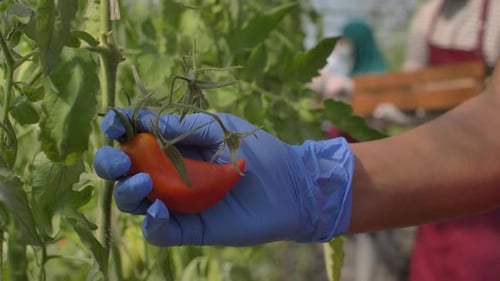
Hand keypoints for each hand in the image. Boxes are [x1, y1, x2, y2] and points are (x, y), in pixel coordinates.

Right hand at [93, 109, 354, 245]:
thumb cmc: (254, 150)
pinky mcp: (189, 228)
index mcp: (171, 145)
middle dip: (110, 164)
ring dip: (128, 192)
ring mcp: (176, 202)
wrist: (290, 184)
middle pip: (123, 171)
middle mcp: (167, 174)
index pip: (133, 137)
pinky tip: (160, 210)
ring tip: (145, 183)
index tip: (114, 124)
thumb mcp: (218, 127)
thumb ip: (181, 125)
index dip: (117, 130)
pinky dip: (151, 223)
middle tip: (120, 161)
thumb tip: (139, 119)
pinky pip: (158, 232)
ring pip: (134, 203)